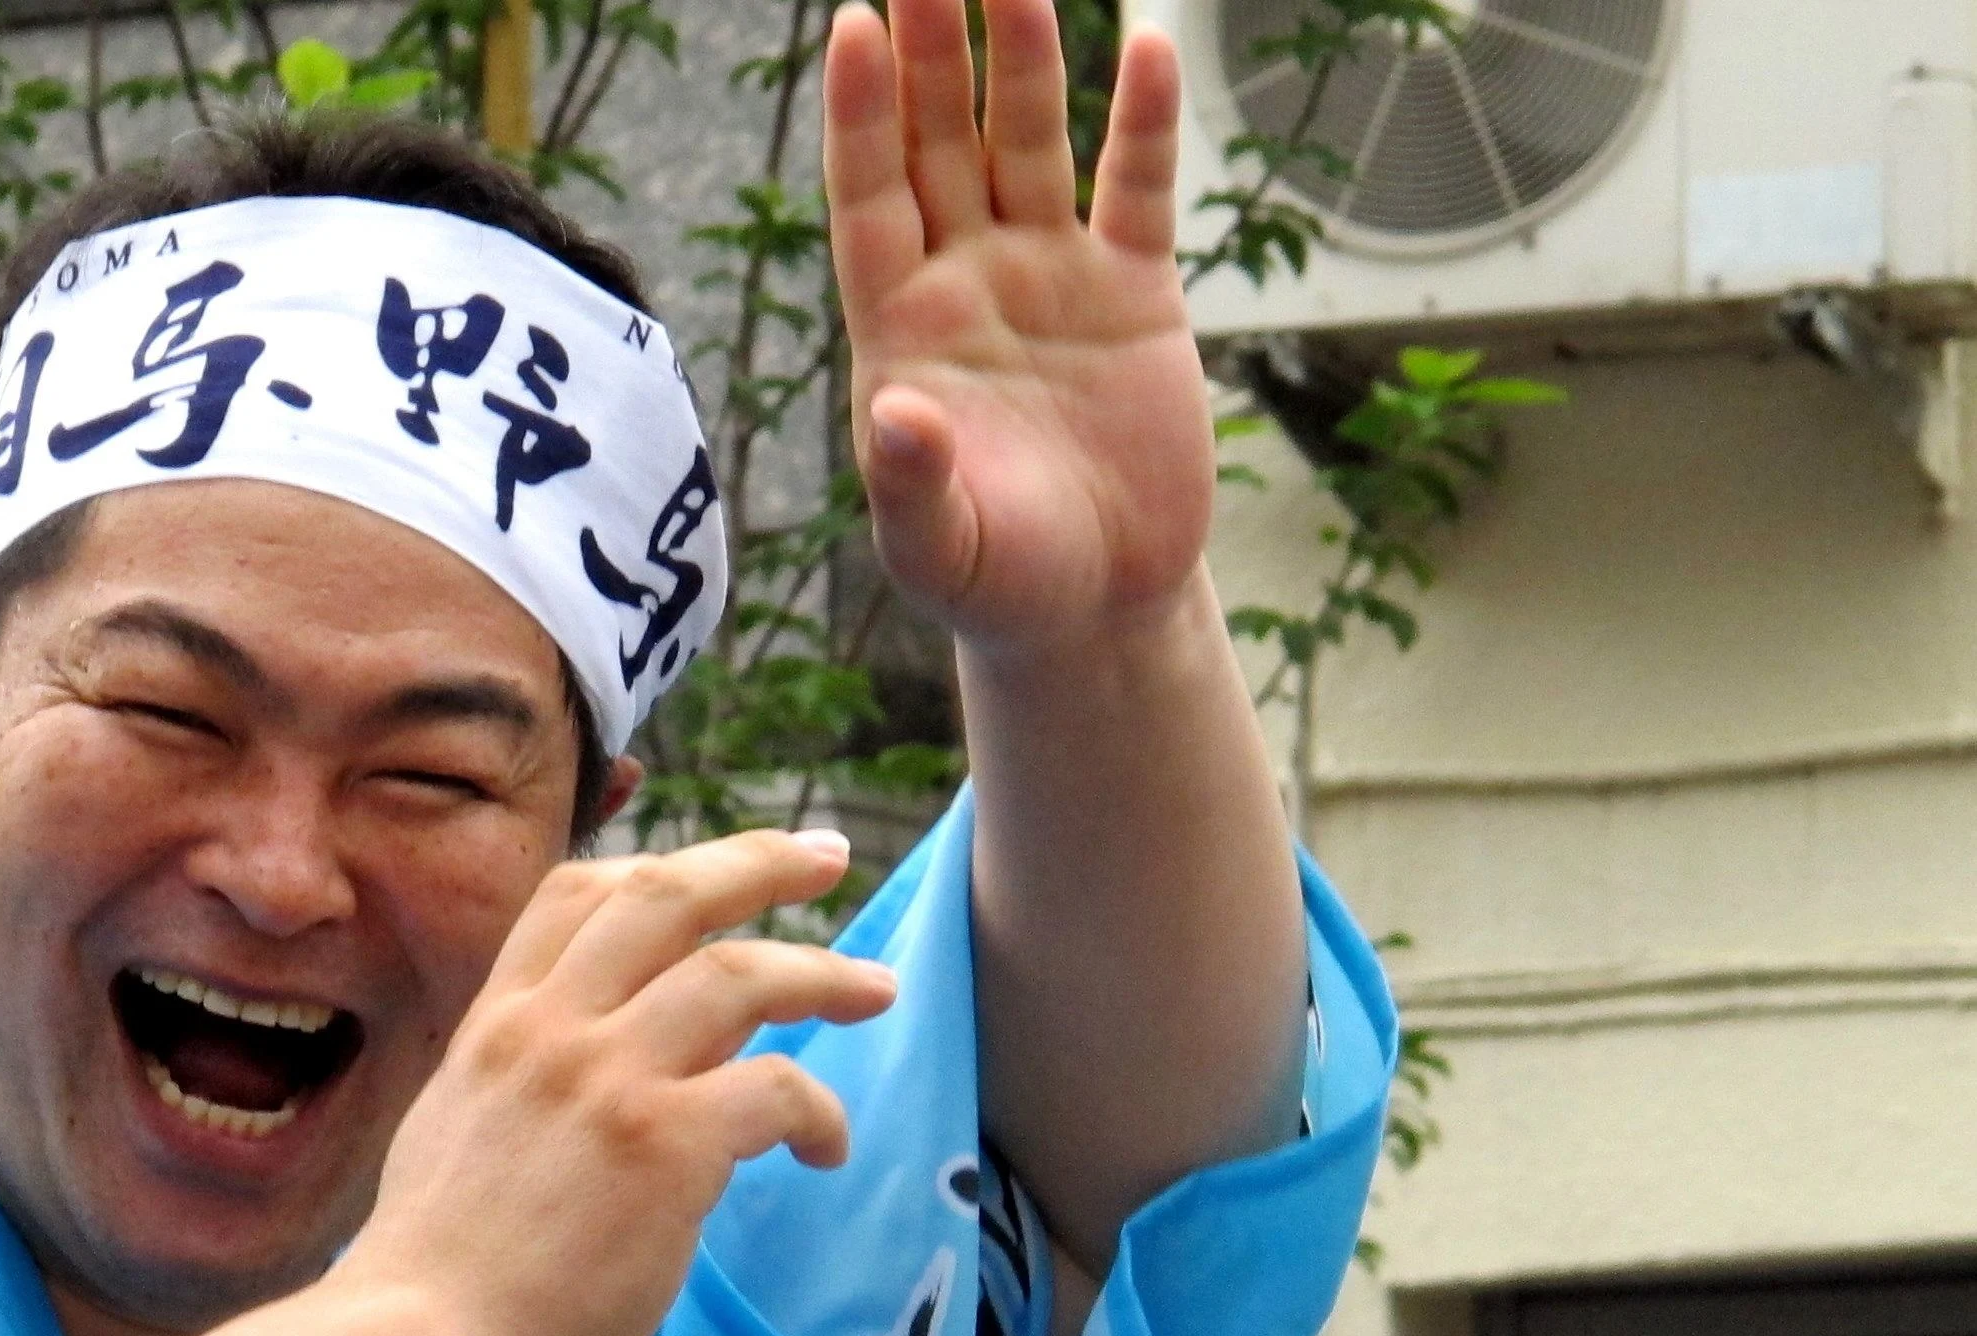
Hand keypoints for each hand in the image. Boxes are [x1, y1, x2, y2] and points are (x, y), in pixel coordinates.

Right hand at [355, 830, 894, 1335]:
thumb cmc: (435, 1274)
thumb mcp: (458, 1135)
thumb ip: (531, 1088)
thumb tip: (618, 1076)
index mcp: (497, 1026)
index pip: (575, 896)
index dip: (656, 869)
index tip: (713, 875)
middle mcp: (552, 1030)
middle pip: (668, 897)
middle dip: (758, 864)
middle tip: (824, 858)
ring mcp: (609, 1081)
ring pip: (739, 975)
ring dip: (823, 974)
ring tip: (876, 989)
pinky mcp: (667, 1145)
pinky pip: (777, 1087)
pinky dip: (820, 1111)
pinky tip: (826, 1148)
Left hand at [824, 0, 1218, 656]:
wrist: (1094, 610)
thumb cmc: (996, 586)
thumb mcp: (939, 551)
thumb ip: (910, 485)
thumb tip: (896, 414)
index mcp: (903, 331)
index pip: (870, 197)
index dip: (861, 114)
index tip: (857, 21)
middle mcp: (968, 283)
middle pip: (940, 140)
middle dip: (932, 47)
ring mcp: (1050, 278)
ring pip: (1027, 141)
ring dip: (1023, 56)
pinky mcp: (1134, 295)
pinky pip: (1138, 190)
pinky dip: (1144, 124)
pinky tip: (1145, 45)